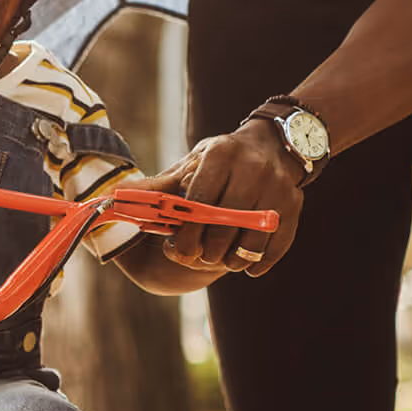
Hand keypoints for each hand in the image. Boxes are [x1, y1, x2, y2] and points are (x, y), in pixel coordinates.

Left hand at [157, 122, 304, 276]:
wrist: (275, 145)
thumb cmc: (223, 160)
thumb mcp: (193, 162)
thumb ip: (160, 185)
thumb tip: (116, 197)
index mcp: (221, 155)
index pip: (201, 201)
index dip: (187, 231)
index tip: (177, 247)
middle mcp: (253, 169)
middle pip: (226, 225)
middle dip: (208, 250)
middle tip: (199, 256)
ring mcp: (278, 188)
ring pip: (253, 240)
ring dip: (233, 260)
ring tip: (222, 260)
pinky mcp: (295, 205)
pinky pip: (276, 246)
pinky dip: (259, 262)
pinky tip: (246, 265)